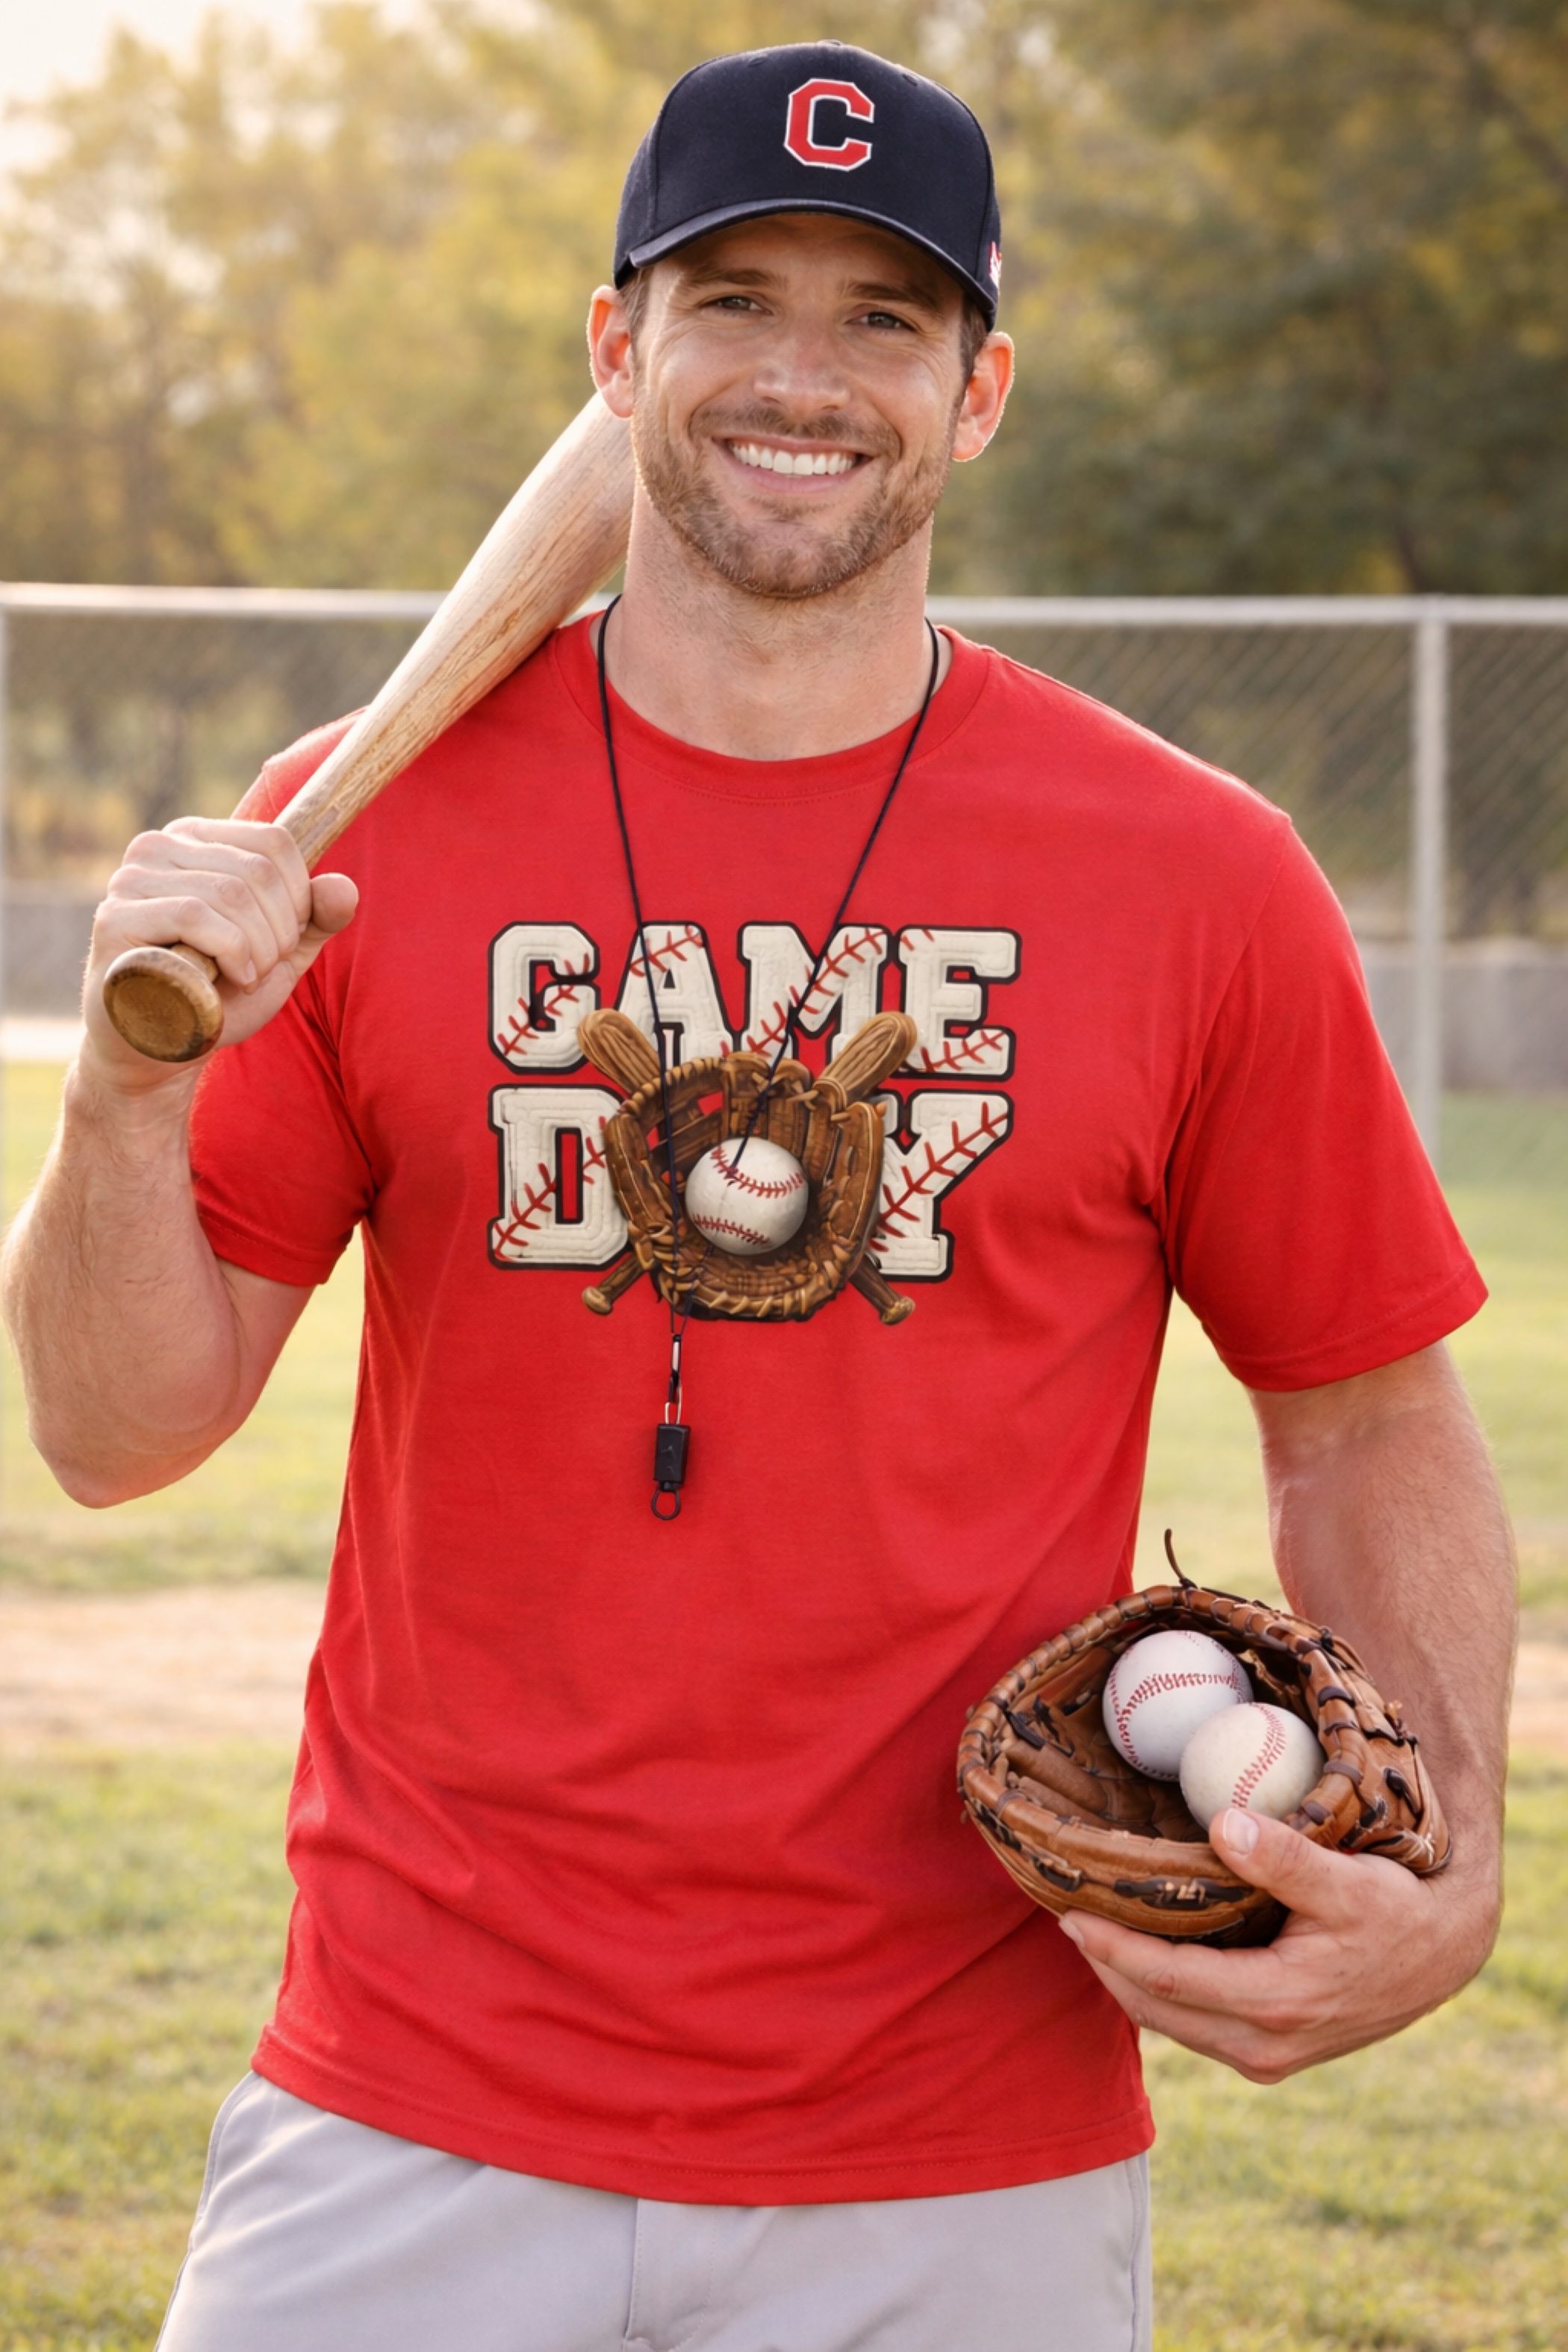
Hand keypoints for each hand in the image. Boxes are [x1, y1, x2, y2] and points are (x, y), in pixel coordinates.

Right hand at [82, 818, 357, 1088]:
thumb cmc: (220, 994)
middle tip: (266, 967)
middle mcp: (158, 847)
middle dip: (281, 930)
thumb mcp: (280, 954)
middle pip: (258, 871)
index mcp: (197, 840)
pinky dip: (231, 954)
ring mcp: (130, 879)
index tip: (287, 940)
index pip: (274, 842)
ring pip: (231, 893)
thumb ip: (315, 919)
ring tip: (246, 978)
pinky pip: (195, 915)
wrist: (164, 1048)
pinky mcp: (115, 917)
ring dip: (258, 949)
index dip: (300, 897)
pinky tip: (229, 982)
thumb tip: (345, 888)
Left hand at [1058, 1804, 1499, 2081]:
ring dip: (1126, 1981)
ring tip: (1089, 1932)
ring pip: (1171, 2025)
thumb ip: (1286, 1857)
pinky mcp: (1271, 2054)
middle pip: (1155, 2011)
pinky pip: (1195, 2027)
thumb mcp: (1347, 1880)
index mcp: (1276, 2003)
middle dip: (1105, 1965)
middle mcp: (1264, 2045)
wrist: (1441, 1959)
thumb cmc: (1394, 1912)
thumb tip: (1224, 1821)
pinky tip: (1141, 1954)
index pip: (1167, 1978)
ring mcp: (1267, 2057)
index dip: (1112, 1947)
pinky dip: (1159, 1994)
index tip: (1069, 1914)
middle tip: (1064, 1916)